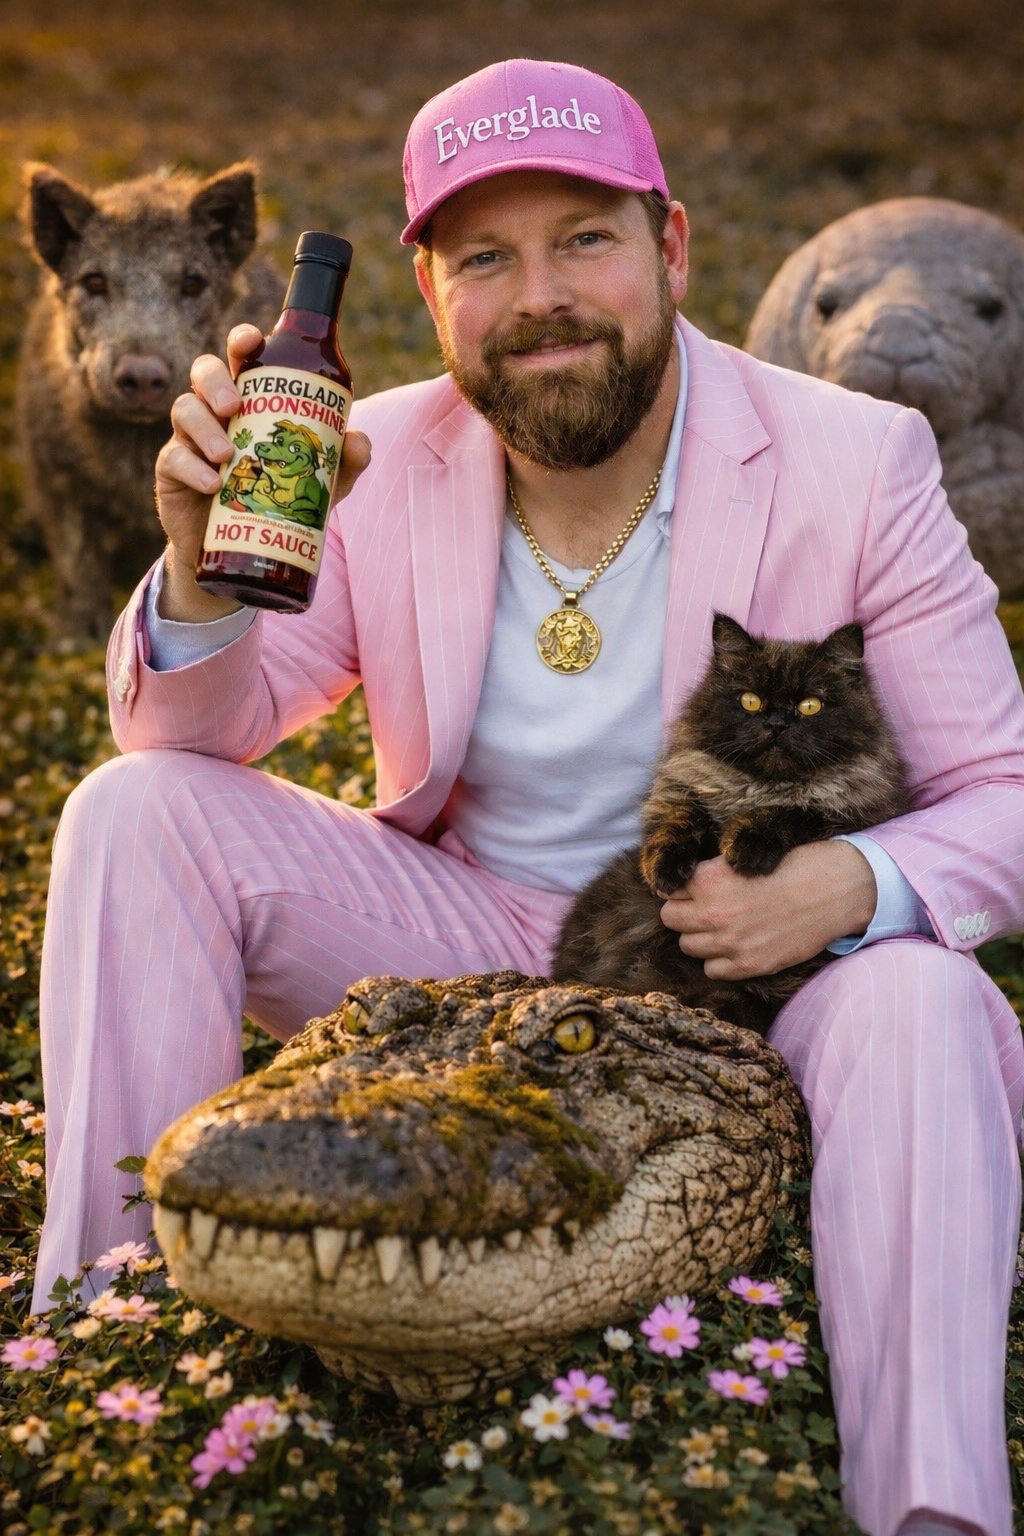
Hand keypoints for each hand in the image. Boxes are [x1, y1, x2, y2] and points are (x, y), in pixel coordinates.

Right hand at [154, 324, 371, 620]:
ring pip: (184, 410)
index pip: (241, 359)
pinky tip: (212, 484)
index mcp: (250, 401)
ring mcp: (190, 439)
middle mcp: (217, 413)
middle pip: (204, 372)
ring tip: (227, 455)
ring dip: (204, 428)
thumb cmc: (282, 500)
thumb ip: (342, 461)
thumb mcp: (321, 483)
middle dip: (216, 381)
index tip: (251, 341)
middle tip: (234, 407)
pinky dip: (192, 468)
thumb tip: (357, 442)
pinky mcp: (172, 472)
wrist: (247, 550)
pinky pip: (173, 459)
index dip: (243, 342)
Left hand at [660, 840, 877, 978]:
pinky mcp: (749, 965)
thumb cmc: (792, 866)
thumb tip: (682, 888)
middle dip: (685, 913)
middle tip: (705, 909)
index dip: (682, 890)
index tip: (695, 891)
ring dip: (700, 937)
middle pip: (671, 919)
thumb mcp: (742, 859)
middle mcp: (713, 912)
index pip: (668, 891)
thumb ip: (710, 875)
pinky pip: (712, 970)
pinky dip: (719, 960)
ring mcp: (730, 942)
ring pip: (688, 946)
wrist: (833, 890)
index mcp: (708, 880)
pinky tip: (736, 946)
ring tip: (723, 927)